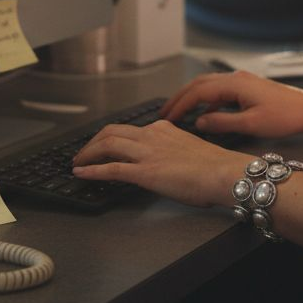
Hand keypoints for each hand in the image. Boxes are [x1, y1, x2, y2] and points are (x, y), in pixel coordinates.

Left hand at [71, 120, 249, 207]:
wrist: (225, 172)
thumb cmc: (216, 167)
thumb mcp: (191, 150)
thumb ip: (174, 152)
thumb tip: (168, 162)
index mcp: (163, 129)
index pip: (130, 129)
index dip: (111, 137)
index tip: (103, 144)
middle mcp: (152, 136)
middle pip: (112, 132)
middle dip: (93, 142)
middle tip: (83, 153)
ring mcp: (147, 153)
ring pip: (107, 145)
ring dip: (87, 154)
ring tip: (77, 163)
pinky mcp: (145, 172)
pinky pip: (111, 169)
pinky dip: (92, 170)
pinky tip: (81, 174)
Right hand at [161, 70, 302, 137]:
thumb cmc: (286, 117)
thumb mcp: (251, 125)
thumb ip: (222, 123)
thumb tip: (199, 122)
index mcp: (234, 84)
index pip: (197, 92)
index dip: (179, 105)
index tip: (167, 117)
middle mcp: (236, 78)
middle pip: (198, 84)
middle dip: (179, 98)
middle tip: (165, 112)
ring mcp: (242, 81)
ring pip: (208, 85)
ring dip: (191, 97)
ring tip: (179, 112)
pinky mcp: (248, 87)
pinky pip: (219, 91)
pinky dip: (207, 100)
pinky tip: (206, 115)